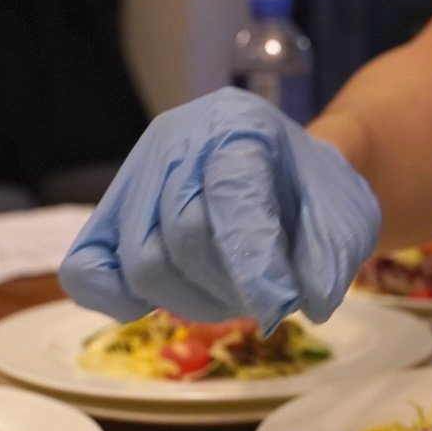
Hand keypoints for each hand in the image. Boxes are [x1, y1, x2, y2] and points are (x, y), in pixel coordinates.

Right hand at [58, 88, 381, 331]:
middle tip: (265, 299)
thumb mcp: (347, 218)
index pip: (230, 191)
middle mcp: (174, 139)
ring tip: (229, 296)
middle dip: (229, 286)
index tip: (281, 305)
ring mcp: (133, 177)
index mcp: (238, 123)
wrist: (285, 179)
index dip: (253, 259)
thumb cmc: (314, 197)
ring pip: (141, 263)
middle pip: (181, 234)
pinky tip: (156, 307)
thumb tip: (304, 300)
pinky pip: (85, 270)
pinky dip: (117, 301)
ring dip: (192, 301)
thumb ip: (331, 257)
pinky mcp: (106, 219)